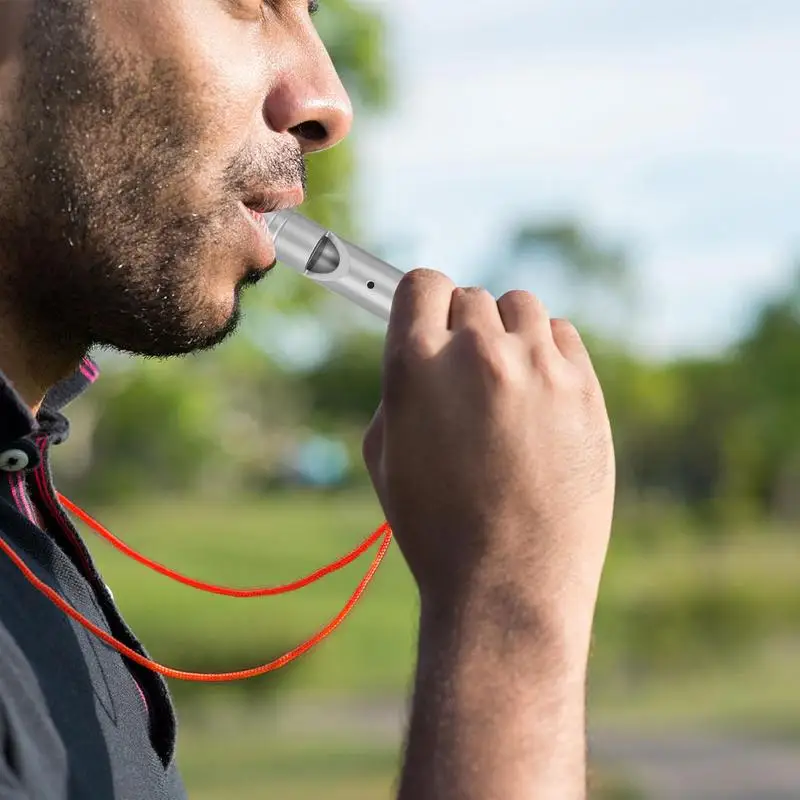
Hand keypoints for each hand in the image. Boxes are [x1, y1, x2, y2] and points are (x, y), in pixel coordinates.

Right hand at [363, 268, 614, 637]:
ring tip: (506, 386)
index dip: (422, 300)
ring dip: (507, 334)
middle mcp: (476, 353)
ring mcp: (537, 367)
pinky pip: (561, 336)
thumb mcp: (384, 455)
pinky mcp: (584, 388)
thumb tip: (422, 346)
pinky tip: (540, 397)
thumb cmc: (435, 526)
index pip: (421, 283)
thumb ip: (399, 385)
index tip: (429, 318)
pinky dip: (547, 353)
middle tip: (467, 377)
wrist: (507, 584)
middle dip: (463, 329)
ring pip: (520, 308)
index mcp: (415, 365)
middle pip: (470, 297)